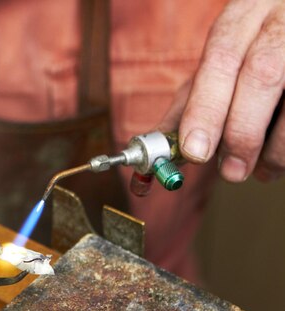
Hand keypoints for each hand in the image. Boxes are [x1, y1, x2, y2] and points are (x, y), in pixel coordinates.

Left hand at [166, 0, 284, 181]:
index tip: (194, 151)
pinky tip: (280, 156)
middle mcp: (279, 22)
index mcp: (242, 17)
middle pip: (262, 75)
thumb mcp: (221, 63)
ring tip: (263, 170)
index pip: (220, 58)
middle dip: (242, 131)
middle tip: (232, 171)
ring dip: (276, 147)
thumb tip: (159, 146)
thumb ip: (191, 101)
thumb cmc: (256, 50)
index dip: (206, 108)